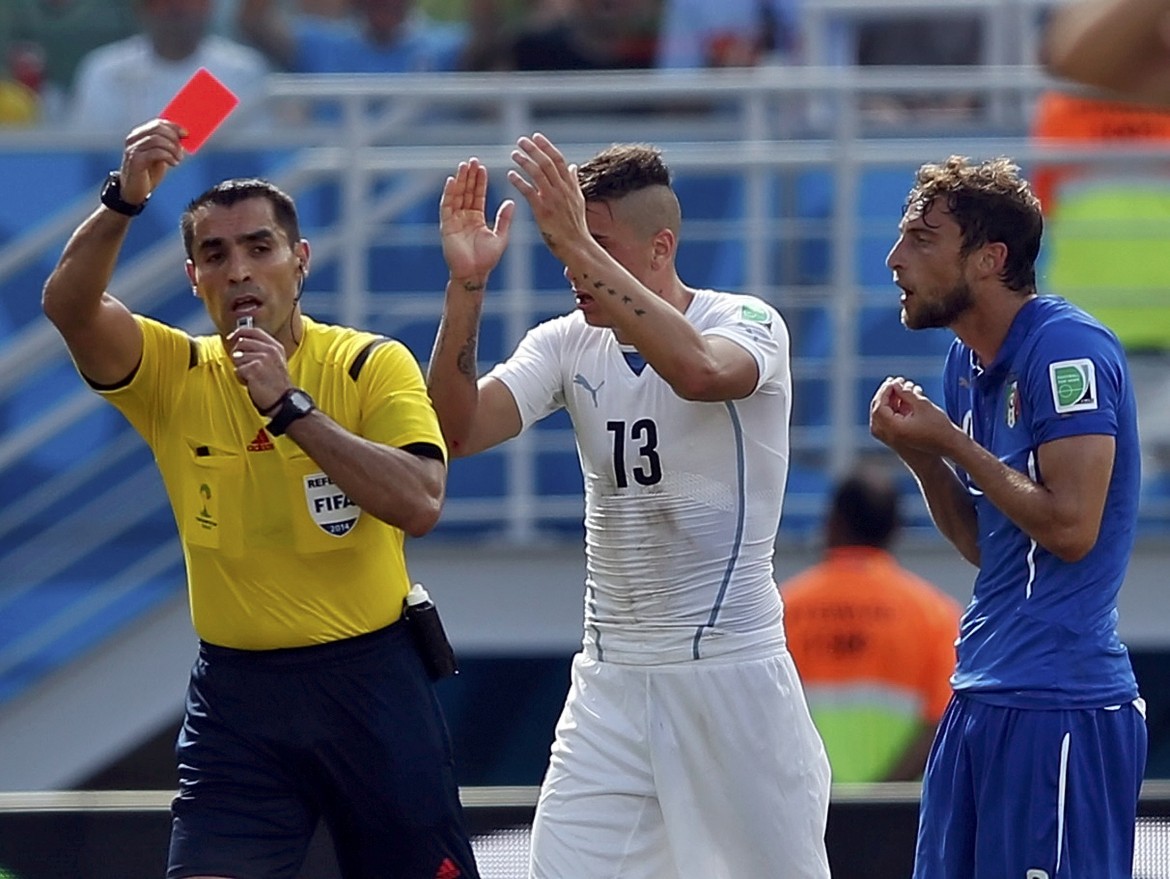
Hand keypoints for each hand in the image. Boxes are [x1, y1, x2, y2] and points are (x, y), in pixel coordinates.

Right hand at [118, 118, 185, 205]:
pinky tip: (174, 164)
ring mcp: (133, 148)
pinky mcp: (135, 160)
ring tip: (178, 159)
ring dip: (172, 149)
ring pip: (157, 139)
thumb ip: (169, 146)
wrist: (134, 190)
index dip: (173, 126)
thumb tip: (184, 137)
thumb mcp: (161, 156)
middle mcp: (134, 139)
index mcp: (139, 134)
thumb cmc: (148, 172)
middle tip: (182, 150)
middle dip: (174, 137)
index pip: (157, 123)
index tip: (186, 133)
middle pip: (157, 129)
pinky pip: (156, 152)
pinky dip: (168, 156)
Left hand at [228, 324, 291, 411]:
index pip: (254, 331)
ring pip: (237, 357)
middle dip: (238, 354)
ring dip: (240, 368)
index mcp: (276, 347)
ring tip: (252, 377)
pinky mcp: (254, 369)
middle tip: (245, 366)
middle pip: (242, 342)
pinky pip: (237, 370)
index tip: (232, 337)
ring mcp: (263, 358)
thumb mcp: (275, 362)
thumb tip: (240, 344)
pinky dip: (241, 378)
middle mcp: (270, 350)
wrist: (283, 400)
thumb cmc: (277, 385)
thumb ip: (261, 350)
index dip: (240, 332)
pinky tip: (251, 383)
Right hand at [440, 157, 513, 284]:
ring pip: (457, 196)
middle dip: (469, 176)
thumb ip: (504, 218)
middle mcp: (464, 217)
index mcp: (476, 219)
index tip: (482, 167)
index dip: (480, 182)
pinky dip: (449, 193)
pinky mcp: (447, 225)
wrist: (474, 274)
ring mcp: (454, 220)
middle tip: (473, 160)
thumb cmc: (487, 259)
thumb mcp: (500, 236)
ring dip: (460, 180)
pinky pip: (447, 206)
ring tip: (464, 165)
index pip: (478, 195)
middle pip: (466, 192)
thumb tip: (511, 201)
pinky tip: (452, 180)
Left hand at [507, 133, 588, 262]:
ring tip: (513, 154)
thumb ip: (573, 182)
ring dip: (525, 162)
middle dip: (534, 149)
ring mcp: (553, 199)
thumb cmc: (576, 227)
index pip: (559, 160)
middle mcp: (562, 190)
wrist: (577, 247)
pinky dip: (520, 181)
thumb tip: (572, 166)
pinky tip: (510, 175)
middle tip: (521, 140)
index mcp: (570, 186)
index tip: (536, 137)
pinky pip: (529, 192)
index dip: (547, 147)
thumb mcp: (579, 201)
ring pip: (538, 174)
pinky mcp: (543, 211)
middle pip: (547, 163)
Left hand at [869, 376, 959, 458]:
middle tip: (895, 382)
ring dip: (892, 401)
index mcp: (894, 429)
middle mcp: (889, 436)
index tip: (893, 381)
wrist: (950, 447)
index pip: (879, 407)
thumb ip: (906, 393)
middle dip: (886, 395)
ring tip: (904, 388)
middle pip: (878, 411)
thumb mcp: (923, 405)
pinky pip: (890, 421)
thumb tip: (894, 384)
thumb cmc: (939, 428)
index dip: (885, 392)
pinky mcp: (898, 438)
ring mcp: (892, 439)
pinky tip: (908, 399)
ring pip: (884, 416)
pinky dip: (896, 409)